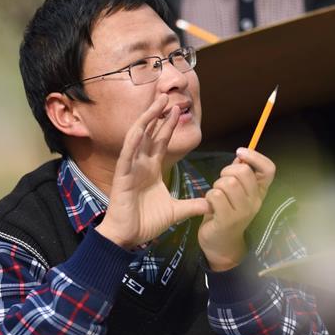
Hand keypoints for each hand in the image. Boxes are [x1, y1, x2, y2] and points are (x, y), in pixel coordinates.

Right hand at [96, 94, 208, 249]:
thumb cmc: (146, 223)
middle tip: (168, 97)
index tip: (178, 110)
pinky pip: (127, 154)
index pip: (160, 141)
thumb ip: (193, 205)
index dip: (168, 126)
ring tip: (158, 103)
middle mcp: (140, 164)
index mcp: (151, 169)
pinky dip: (133, 139)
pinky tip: (140, 127)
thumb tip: (212, 203)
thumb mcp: (176, 211)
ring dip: (147, 119)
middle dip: (158, 115)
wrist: (128, 238)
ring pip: (138, 137)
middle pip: (150, 133)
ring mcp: (130, 168)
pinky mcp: (122, 175)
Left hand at [198, 148, 274, 270]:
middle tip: (222, 181)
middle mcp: (255, 201)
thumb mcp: (237, 193)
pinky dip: (209, 197)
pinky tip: (210, 206)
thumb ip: (239, 175)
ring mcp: (243, 212)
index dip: (255, 156)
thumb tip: (240, 155)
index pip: (269, 169)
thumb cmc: (227, 212)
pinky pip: (215, 196)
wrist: (221, 244)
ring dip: (216, 186)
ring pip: (228, 183)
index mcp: (260, 192)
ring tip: (216, 196)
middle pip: (243, 171)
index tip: (240, 152)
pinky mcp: (228, 220)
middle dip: (227, 171)